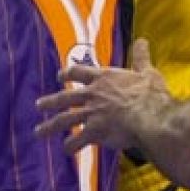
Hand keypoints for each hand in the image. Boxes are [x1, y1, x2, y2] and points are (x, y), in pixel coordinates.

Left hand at [35, 39, 171, 154]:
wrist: (150, 115)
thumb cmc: (151, 94)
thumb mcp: (147, 71)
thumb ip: (141, 57)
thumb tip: (142, 40)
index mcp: (103, 78)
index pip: (78, 72)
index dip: (67, 73)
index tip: (60, 76)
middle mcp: (93, 94)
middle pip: (65, 97)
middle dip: (50, 102)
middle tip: (38, 105)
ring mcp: (91, 113)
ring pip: (64, 119)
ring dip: (50, 126)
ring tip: (39, 132)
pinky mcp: (95, 131)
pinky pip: (78, 140)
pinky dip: (70, 145)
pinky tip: (66, 150)